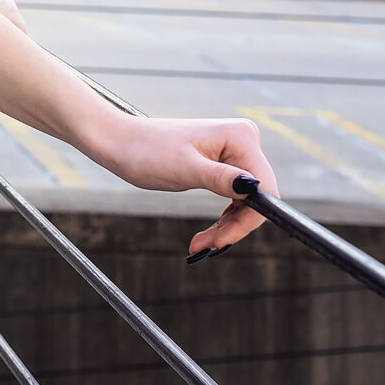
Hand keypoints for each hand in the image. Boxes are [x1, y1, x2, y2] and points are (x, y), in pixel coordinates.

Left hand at [90, 113, 278, 257]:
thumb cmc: (147, 151)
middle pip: (257, 198)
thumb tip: (253, 188)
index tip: (222, 242)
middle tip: (204, 247)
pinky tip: (207, 234)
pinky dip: (222, 218)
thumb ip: (220, 179)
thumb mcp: (184, 169)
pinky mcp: (223, 163)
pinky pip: (234, 197)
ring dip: (226, 227)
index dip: (248, 221)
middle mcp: (244, 140)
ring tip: (200, 244)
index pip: (264, 189)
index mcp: (241, 137)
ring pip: (246, 202)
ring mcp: (234, 151)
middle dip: (234, 227)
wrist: (121, 142)